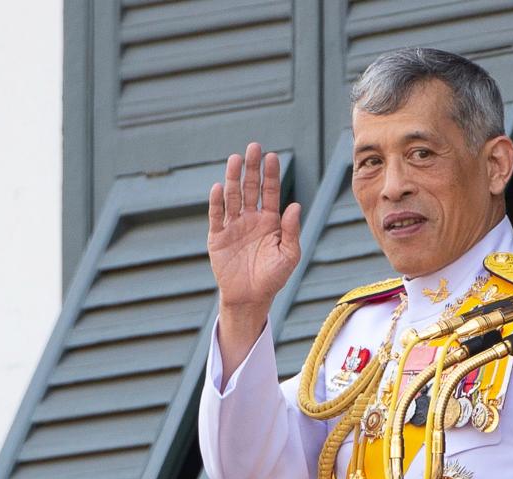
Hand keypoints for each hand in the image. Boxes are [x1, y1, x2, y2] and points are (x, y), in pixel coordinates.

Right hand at [208, 143, 300, 384]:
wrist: (251, 298)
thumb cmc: (273, 277)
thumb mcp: (288, 255)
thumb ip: (291, 230)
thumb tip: (295, 205)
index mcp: (270, 222)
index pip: (270, 193)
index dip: (271, 175)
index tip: (272, 156)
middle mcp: (251, 219)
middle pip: (251, 188)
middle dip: (252, 168)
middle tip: (253, 147)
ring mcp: (233, 226)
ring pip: (233, 197)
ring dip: (234, 178)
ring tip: (235, 159)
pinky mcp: (217, 237)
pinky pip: (217, 216)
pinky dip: (217, 202)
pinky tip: (220, 187)